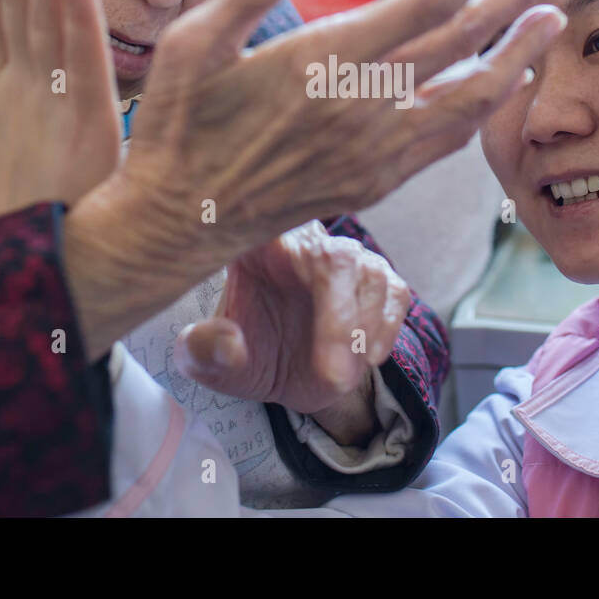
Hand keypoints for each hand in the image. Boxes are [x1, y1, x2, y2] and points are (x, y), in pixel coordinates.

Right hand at [56, 0, 568, 360]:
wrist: (182, 223)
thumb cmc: (181, 126)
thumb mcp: (193, 44)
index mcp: (328, 63)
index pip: (431, 1)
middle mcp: (366, 109)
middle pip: (465, 43)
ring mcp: (378, 153)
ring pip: (472, 99)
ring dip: (518, 55)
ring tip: (550, 22)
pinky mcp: (377, 182)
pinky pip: (448, 140)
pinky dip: (483, 107)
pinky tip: (496, 86)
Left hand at [173, 222, 409, 426]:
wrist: (281, 369)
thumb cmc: (238, 352)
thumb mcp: (205, 360)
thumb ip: (205, 350)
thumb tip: (229, 342)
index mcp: (257, 246)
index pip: (267, 220)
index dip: (278, 229)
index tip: (275, 259)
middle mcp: (306, 244)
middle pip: (333, 258)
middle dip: (337, 318)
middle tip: (331, 376)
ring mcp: (346, 260)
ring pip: (369, 274)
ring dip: (361, 331)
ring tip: (338, 378)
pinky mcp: (375, 282)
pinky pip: (394, 292)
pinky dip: (386, 326)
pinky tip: (366, 359)